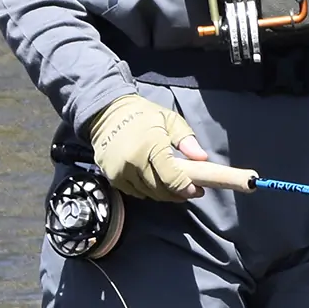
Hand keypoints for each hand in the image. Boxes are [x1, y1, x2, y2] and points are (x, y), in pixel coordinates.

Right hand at [90, 93, 218, 201]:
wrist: (107, 113)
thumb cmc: (143, 115)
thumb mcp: (169, 119)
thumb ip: (186, 139)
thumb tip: (202, 158)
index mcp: (151, 145)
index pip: (171, 177)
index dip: (186, 188)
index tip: (198, 190)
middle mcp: (134, 161)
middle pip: (160, 190)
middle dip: (177, 194)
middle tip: (190, 191)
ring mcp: (120, 171)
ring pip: (148, 193)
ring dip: (163, 194)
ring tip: (174, 188)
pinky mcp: (111, 176)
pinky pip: (134, 192)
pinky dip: (147, 191)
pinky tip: (155, 184)